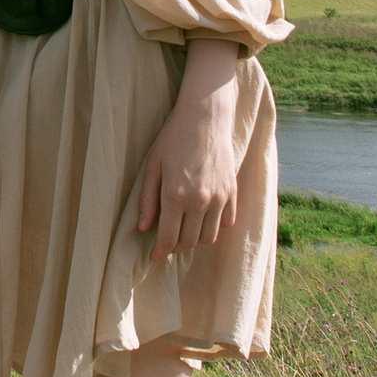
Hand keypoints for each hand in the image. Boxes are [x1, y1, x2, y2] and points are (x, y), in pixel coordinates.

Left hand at [135, 39, 244, 258]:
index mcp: (175, 196)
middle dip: (176, 247)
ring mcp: (219, 198)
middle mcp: (199, 202)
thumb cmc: (173, 139)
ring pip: (209, 237)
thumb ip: (147, 199)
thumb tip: (144, 228)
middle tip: (168, 242)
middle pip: (189, 242)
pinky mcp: (232, 192)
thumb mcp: (153, 166)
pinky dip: (215, 227)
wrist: (205, 118)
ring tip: (186, 231)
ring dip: (196, 240)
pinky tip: (204, 218)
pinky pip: (226, 222)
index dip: (160, 253)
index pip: (169, 238)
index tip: (155, 258)